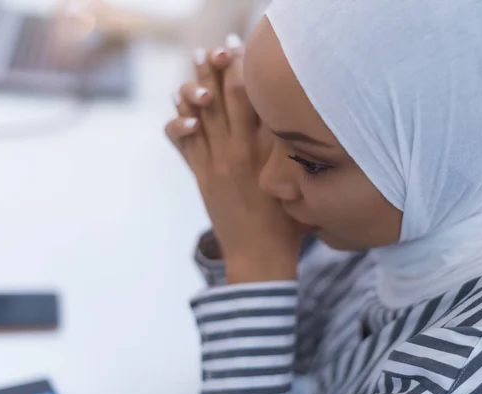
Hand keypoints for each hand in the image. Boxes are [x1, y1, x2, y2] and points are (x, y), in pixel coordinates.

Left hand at [165, 37, 302, 282]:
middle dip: (221, 68)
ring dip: (198, 85)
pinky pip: (185, 142)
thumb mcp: (301, 183)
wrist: (260, 257)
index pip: (254, 100)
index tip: (243, 51)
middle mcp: (239, 151)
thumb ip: (296, 156)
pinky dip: (180, 119)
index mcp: (267, 151)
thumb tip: (302, 129)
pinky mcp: (202, 177)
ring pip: (202, 115)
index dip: (247, 71)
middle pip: (225, 98)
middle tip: (217, 48)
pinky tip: (179, 104)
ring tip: (196, 61)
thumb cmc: (289, 225)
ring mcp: (216, 163)